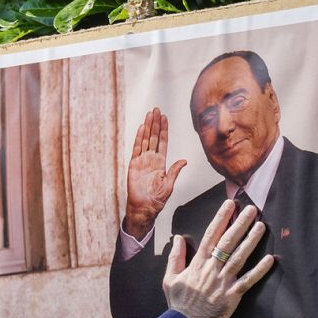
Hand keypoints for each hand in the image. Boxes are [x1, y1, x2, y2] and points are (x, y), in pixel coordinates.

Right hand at [124, 107, 186, 240]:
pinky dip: (139, 138)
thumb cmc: (156, 200)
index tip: (164, 118)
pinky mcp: (134, 165)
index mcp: (161, 163)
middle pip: (154, 137)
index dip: (163, 130)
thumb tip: (184, 161)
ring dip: (148, 127)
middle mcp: (151, 159)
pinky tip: (142, 128)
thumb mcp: (169, 184)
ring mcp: (142, 161)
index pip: (162, 142)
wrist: (144, 207)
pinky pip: (136, 149)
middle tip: (156, 110)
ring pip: (145, 140)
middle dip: (155, 123)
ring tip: (150, 114)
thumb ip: (175, 171)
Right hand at [163, 200, 274, 317]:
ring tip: (261, 226)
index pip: (210, 236)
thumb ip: (175, 257)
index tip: (229, 205)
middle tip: (251, 209)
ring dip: (251, 241)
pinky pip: (248, 281)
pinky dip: (259, 270)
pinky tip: (270, 259)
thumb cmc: (178, 304)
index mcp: (197, 264)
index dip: (220, 219)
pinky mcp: (232, 296)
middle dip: (239, 224)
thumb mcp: (169, 279)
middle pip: (227, 242)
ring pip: (239, 257)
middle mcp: (211, 269)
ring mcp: (223, 282)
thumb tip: (178, 238)